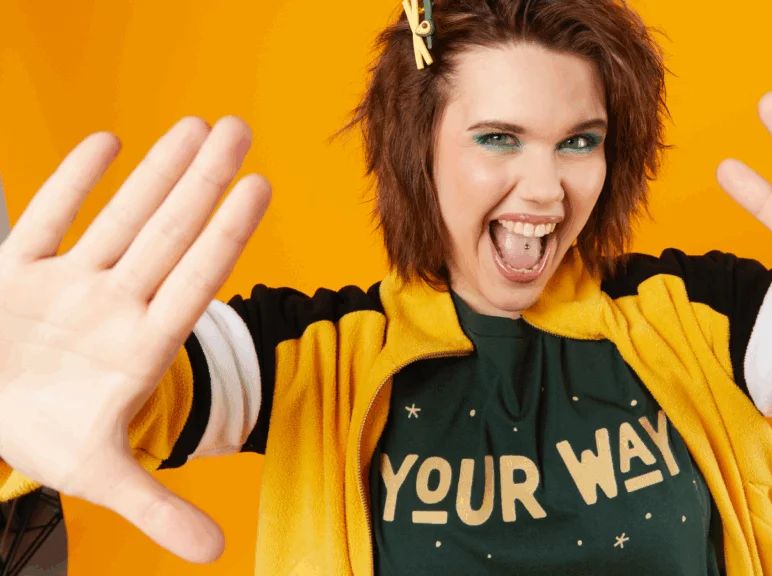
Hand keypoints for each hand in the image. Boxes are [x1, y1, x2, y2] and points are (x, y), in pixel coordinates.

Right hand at [0, 117, 270, 561]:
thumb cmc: (44, 438)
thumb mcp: (99, 476)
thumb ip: (157, 509)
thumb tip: (214, 557)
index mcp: (137, 348)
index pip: (194, 279)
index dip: (226, 234)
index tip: (260, 188)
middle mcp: (111, 306)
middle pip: (168, 234)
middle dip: (203, 184)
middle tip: (242, 130)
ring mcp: (65, 285)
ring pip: (119, 217)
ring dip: (155, 172)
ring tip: (198, 126)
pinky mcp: (13, 273)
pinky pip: (44, 219)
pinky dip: (70, 185)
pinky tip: (106, 141)